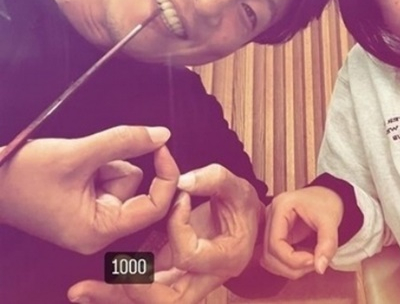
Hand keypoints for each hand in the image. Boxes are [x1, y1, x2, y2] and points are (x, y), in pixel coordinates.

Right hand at [0, 125, 178, 253]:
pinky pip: (110, 176)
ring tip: (74, 164)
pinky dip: (98, 164)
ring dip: (106, 162)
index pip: (154, 207)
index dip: (165, 176)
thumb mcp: (77, 154)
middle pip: (139, 190)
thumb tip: (162, 134)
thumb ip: (124, 142)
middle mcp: (99, 230)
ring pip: (126, 178)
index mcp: (98, 231)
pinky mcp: (87, 202)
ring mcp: (93, 216)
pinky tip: (73, 166)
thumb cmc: (22, 174)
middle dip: (118, 166)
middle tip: (91, 158)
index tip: (162, 146)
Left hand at [67, 163, 263, 303]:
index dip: (178, 226)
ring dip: (115, 296)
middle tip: (114, 274)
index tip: (178, 198)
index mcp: (224, 259)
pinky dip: (115, 290)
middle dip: (136, 290)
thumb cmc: (243, 207)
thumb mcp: (236, 187)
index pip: (189, 255)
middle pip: (167, 300)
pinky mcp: (168, 275)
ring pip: (149, 301)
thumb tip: (182, 180)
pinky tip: (87, 288)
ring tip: (81, 291)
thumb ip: (213, 179)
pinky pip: (141, 289)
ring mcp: (185, 281)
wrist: (246, 225)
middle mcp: (204, 279)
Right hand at [261, 186, 342, 279]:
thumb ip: (328, 244)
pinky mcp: (275, 235)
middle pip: (269, 254)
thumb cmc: (327, 203)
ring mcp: (270, 226)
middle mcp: (270, 216)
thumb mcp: (331, 221)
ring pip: (268, 260)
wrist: (328, 196)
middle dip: (292, 266)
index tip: (313, 261)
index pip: (275, 243)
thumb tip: (320, 268)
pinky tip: (304, 258)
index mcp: (280, 207)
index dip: (292, 259)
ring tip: (311, 260)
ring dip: (289, 268)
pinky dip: (288, 265)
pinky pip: (274, 258)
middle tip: (314, 262)